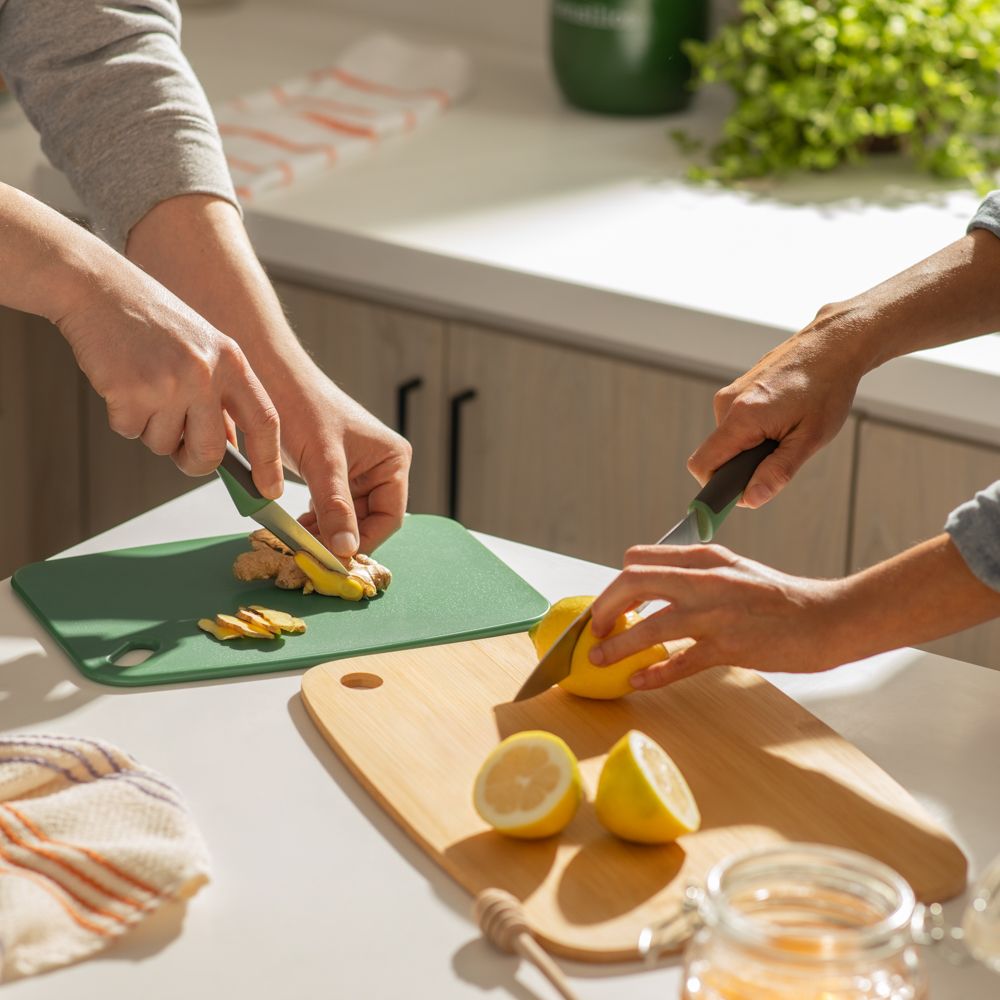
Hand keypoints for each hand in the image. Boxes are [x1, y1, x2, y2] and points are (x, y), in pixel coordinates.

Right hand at [59, 259, 282, 496]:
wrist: (100, 288)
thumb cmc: (153, 322)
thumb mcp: (204, 350)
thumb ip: (221, 395)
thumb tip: (231, 449)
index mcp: (232, 361)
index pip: (264, 421)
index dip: (269, 461)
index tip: (270, 489)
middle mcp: (205, 373)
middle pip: (211, 452)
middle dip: (195, 462)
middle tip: (181, 450)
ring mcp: (169, 383)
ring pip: (164, 445)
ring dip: (150, 429)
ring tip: (144, 386)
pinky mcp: (130, 391)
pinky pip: (130, 432)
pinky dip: (122, 417)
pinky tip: (121, 382)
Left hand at [278, 375, 410, 558]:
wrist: (272, 379)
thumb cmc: (303, 407)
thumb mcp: (322, 461)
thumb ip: (336, 506)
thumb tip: (346, 549)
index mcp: (393, 460)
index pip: (389, 517)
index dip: (364, 540)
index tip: (336, 559)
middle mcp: (381, 468)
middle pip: (369, 522)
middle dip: (342, 539)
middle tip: (313, 556)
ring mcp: (357, 473)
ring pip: (347, 519)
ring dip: (326, 533)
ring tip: (301, 543)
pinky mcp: (334, 476)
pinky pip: (331, 510)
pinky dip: (316, 523)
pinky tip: (297, 529)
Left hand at [588, 544, 843, 688]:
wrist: (828, 618)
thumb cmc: (779, 598)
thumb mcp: (734, 569)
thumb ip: (696, 572)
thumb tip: (654, 585)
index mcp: (704, 558)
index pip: (640, 559)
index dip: (616, 583)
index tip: (608, 604)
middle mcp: (705, 579)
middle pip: (633, 583)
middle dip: (605, 606)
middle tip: (595, 628)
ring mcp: (716, 613)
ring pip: (650, 627)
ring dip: (618, 645)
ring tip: (598, 658)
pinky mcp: (730, 647)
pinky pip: (680, 663)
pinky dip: (654, 674)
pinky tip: (637, 682)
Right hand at [687, 304, 866, 508]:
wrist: (833, 344)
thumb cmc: (826, 389)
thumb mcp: (809, 439)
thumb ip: (777, 472)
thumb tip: (750, 500)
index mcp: (741, 417)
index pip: (703, 466)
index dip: (715, 489)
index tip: (738, 498)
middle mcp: (726, 404)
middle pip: (715, 455)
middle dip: (741, 467)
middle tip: (781, 456)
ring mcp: (730, 394)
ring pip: (728, 440)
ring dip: (751, 448)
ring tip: (788, 430)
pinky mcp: (737, 389)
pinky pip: (735, 424)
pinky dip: (754, 431)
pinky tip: (784, 417)